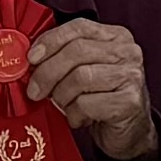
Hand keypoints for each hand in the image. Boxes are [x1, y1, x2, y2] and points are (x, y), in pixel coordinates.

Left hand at [25, 20, 156, 160]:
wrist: (129, 132)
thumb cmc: (100, 99)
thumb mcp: (84, 71)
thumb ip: (64, 58)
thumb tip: (29, 60)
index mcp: (116, 37)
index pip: (78, 27)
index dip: (51, 41)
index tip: (31, 58)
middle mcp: (128, 52)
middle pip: (76, 51)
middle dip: (48, 72)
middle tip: (34, 91)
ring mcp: (131, 76)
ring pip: (80, 77)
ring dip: (62, 96)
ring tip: (63, 106)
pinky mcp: (129, 101)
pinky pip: (87, 104)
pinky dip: (74, 114)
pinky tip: (78, 118)